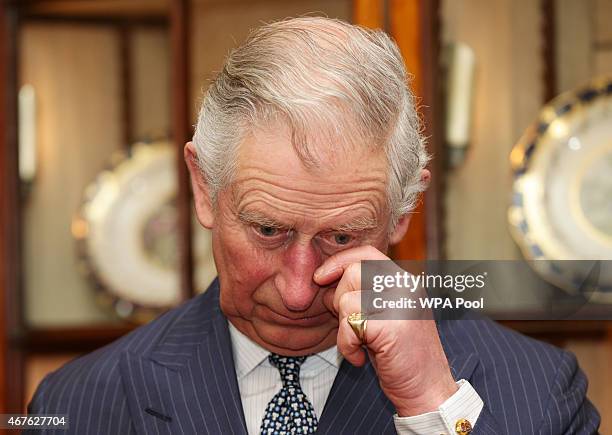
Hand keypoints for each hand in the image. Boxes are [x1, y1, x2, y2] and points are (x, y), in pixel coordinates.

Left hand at [314, 246, 457, 416]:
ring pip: (348, 298)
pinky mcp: (392, 325)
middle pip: (353, 271)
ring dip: (343, 326)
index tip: (320, 277)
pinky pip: (350, 324)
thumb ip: (364, 293)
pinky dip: (347, 344)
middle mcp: (406, 287)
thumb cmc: (401, 357)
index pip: (367, 253)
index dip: (339, 261)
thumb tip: (325, 278)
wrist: (428, 392)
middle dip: (338, 298)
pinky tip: (360, 358)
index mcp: (405, 282)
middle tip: (348, 325)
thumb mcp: (384, 316)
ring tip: (357, 344)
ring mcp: (402, 304)